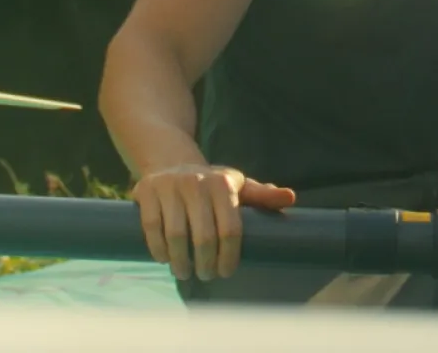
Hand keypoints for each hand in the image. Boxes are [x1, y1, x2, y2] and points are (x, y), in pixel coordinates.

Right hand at [130, 164, 295, 280]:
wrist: (170, 161)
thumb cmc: (211, 183)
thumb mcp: (238, 185)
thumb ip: (262, 195)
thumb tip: (290, 198)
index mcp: (223, 183)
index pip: (230, 228)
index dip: (229, 256)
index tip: (226, 272)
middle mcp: (196, 182)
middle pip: (203, 236)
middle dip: (205, 263)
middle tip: (206, 275)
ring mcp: (169, 186)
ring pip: (175, 234)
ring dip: (180, 261)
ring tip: (185, 273)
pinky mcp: (146, 191)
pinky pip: (151, 227)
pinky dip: (158, 248)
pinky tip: (164, 259)